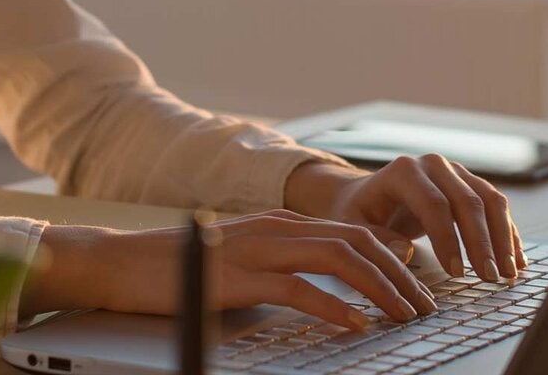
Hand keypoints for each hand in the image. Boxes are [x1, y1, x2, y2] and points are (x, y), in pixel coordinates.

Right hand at [20, 211, 437, 327]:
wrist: (122, 263)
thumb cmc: (182, 268)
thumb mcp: (245, 260)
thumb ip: (286, 264)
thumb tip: (329, 288)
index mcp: (282, 222)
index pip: (354, 231)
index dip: (394, 257)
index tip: (419, 284)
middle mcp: (278, 227)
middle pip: (359, 242)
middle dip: (400, 276)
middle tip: (425, 307)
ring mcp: (260, 248)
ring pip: (341, 260)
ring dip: (381, 290)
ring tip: (404, 316)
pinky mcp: (240, 275)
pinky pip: (299, 289)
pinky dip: (334, 307)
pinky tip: (355, 325)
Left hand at [285, 156, 526, 281]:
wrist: (367, 193)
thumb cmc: (359, 212)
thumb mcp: (353, 226)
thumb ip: (376, 239)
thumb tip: (405, 253)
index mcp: (404, 171)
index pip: (434, 205)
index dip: (448, 239)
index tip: (457, 272)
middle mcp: (435, 165)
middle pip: (468, 202)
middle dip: (482, 243)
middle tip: (490, 278)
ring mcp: (456, 171)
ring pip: (490, 201)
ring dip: (503, 239)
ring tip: (509, 273)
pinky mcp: (471, 182)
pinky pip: (496, 205)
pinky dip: (509, 233)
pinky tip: (517, 260)